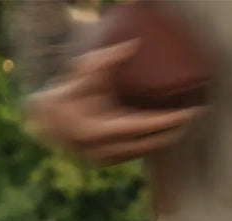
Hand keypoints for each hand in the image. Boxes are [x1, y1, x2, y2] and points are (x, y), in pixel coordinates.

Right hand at [27, 41, 204, 164]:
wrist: (41, 119)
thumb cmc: (66, 91)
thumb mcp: (84, 71)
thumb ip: (107, 59)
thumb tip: (132, 46)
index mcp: (96, 129)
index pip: (139, 127)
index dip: (165, 121)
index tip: (187, 113)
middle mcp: (95, 149)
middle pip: (140, 146)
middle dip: (166, 135)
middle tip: (189, 121)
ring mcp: (94, 159)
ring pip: (132, 155)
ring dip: (154, 145)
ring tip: (174, 131)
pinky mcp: (93, 163)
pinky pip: (123, 159)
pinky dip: (139, 150)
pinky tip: (152, 141)